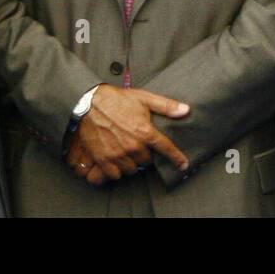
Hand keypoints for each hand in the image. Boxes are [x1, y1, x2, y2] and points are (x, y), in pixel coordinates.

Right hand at [68, 85, 189, 182]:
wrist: (89, 104)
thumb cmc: (117, 100)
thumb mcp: (144, 98)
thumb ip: (166, 106)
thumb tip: (186, 110)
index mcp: (145, 131)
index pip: (166, 148)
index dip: (177, 158)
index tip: (183, 165)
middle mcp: (133, 146)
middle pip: (147, 160)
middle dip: (147, 154)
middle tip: (140, 144)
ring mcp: (117, 154)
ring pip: (132, 169)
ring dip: (133, 162)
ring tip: (128, 151)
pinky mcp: (103, 159)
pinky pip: (115, 175)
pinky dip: (118, 170)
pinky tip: (118, 160)